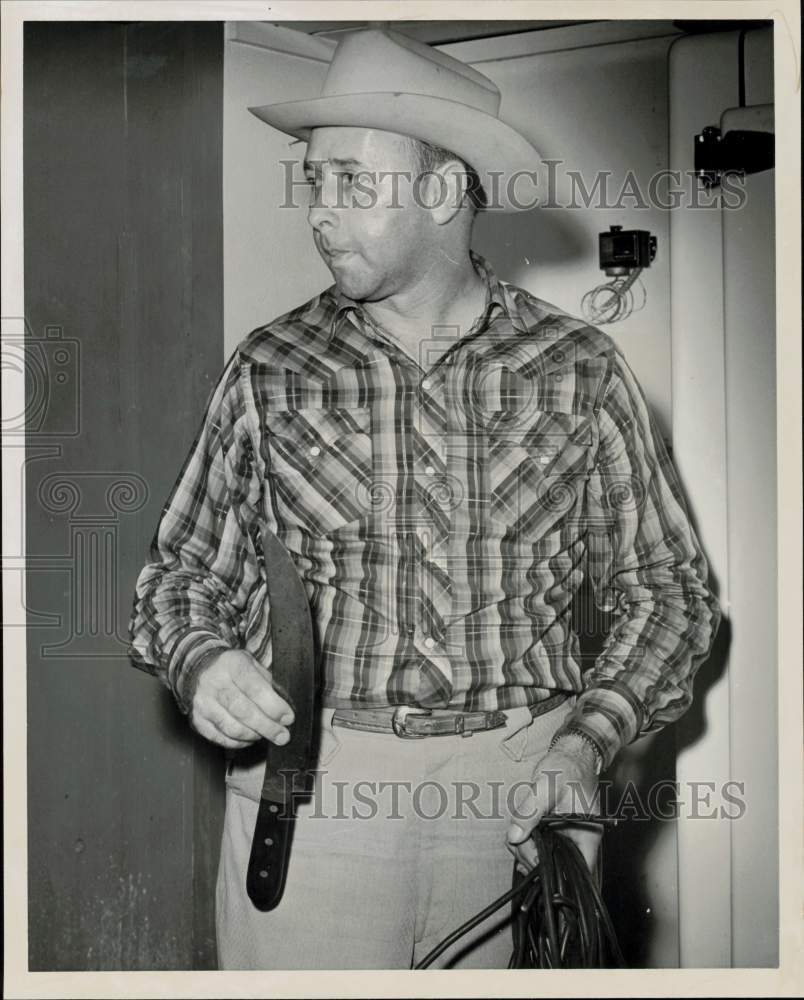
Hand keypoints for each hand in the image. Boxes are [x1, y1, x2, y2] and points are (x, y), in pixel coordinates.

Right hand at [189, 649, 294, 748]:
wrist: (202, 669)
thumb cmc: (234, 669)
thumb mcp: (253, 664)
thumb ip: (268, 683)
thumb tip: (284, 708)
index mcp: (232, 664)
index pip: (255, 688)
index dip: (274, 706)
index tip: (288, 718)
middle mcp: (215, 682)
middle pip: (243, 711)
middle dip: (267, 727)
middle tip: (282, 735)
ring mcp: (203, 703)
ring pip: (232, 727)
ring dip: (254, 735)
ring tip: (266, 735)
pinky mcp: (198, 720)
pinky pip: (220, 738)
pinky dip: (239, 742)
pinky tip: (250, 738)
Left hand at [506, 733, 601, 874]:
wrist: (569, 754)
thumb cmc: (567, 767)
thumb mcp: (547, 786)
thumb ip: (530, 811)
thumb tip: (514, 836)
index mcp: (587, 836)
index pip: (578, 873)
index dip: (556, 875)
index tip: (535, 862)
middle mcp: (577, 841)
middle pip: (556, 869)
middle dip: (532, 859)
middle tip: (518, 840)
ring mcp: (564, 837)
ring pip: (543, 858)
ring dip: (524, 849)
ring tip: (517, 831)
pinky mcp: (552, 831)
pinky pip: (538, 845)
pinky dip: (525, 841)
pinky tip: (518, 832)